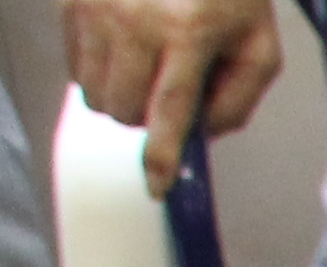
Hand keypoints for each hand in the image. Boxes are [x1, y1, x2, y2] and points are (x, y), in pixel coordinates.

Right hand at [65, 0, 280, 197]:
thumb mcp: (257, 44)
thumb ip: (239, 99)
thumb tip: (202, 138)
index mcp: (189, 30)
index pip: (169, 109)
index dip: (163, 155)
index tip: (156, 187)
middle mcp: (134, 18)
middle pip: (123, 110)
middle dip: (145, 120)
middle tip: (166, 94)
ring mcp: (95, 7)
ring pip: (93, 94)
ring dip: (120, 99)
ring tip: (146, 71)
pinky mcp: (70, 2)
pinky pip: (74, 68)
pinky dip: (98, 73)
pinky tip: (122, 49)